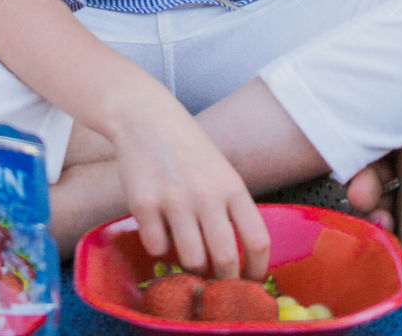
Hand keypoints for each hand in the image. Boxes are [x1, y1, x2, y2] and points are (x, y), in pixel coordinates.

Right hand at [108, 93, 270, 280]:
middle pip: (225, 260)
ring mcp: (175, 200)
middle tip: (215, 282)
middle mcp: (207, 194)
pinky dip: (159, 246)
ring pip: (191, 260)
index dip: (258, 272)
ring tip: (185, 251)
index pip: (258, 241)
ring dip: (189, 266)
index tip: (251, 285)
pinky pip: (157, 248)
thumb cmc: (187, 148)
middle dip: (223, 281)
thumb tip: (234, 262)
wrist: (146, 117)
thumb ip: (229, 209)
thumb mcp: (220, 171)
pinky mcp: (144, 204)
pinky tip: (158, 227)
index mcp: (232, 186)